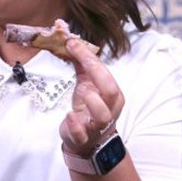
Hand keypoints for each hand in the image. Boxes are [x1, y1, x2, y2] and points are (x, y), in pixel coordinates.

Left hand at [59, 38, 123, 155]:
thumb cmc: (88, 109)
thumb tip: (70, 39)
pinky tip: (69, 115)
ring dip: (92, 101)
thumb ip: (81, 64)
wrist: (86, 141)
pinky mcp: (82, 138)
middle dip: (97, 74)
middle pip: (111, 91)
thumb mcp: (87, 84)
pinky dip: (76, 124)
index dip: (89, 57)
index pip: (105, 73)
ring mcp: (96, 125)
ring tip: (82, 93)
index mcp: (112, 94)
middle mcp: (109, 109)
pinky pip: (82, 133)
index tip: (72, 43)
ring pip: (102, 115)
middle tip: (81, 61)